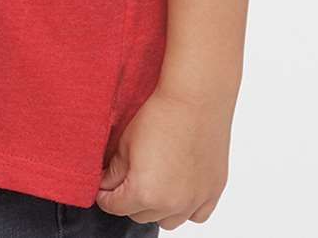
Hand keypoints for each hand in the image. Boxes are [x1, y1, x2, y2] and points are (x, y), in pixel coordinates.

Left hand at [93, 84, 234, 228]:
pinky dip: (186, 206)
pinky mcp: (213, 191)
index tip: (104, 188)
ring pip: (167, 220)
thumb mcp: (126, 142)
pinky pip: (196, 215)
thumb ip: (114, 172)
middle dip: (130, 200)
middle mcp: (171, 204)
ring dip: (158, 207)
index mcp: (144, 192)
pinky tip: (179, 186)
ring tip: (155, 182)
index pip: (115, 207)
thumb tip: (106, 186)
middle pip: (140, 215)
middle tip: (128, 178)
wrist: (196, 97)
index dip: (105, 196)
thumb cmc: (161, 114)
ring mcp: (195, 200)